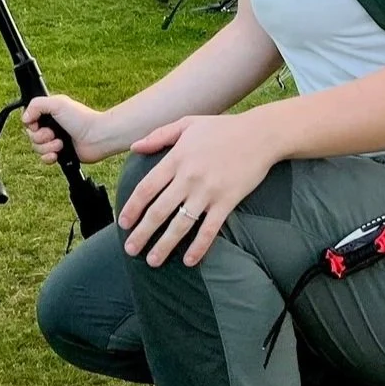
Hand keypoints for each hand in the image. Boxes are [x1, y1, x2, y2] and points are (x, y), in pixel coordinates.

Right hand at [21, 94, 114, 164]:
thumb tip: (24, 118)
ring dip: (47, 147)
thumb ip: (36, 105)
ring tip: (61, 144)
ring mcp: (55, 141)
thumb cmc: (82, 118)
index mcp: (49, 113)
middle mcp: (51, 126)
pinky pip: (45, 159)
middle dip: (40, 137)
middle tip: (53, 134)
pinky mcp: (60, 154)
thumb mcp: (57, 103)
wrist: (97, 137)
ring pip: (37, 149)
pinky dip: (49, 157)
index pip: (29, 121)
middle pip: (31, 136)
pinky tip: (57, 154)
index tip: (38, 124)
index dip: (30, 124)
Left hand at [119, 114, 277, 266]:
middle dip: (142, 233)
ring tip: (152, 261)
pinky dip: (199, 247)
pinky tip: (189, 260)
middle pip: (158, 211)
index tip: (123, 223)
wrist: (261, 135)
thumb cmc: (223, 128)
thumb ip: (159, 135)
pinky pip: (210, 229)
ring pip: (181, 224)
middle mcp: (189, 177)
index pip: (147, 187)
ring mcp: (208, 191)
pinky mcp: (227, 201)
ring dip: (164, 245)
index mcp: (177, 158)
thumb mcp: (188, 124)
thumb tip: (134, 147)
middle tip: (130, 249)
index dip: (132, 207)